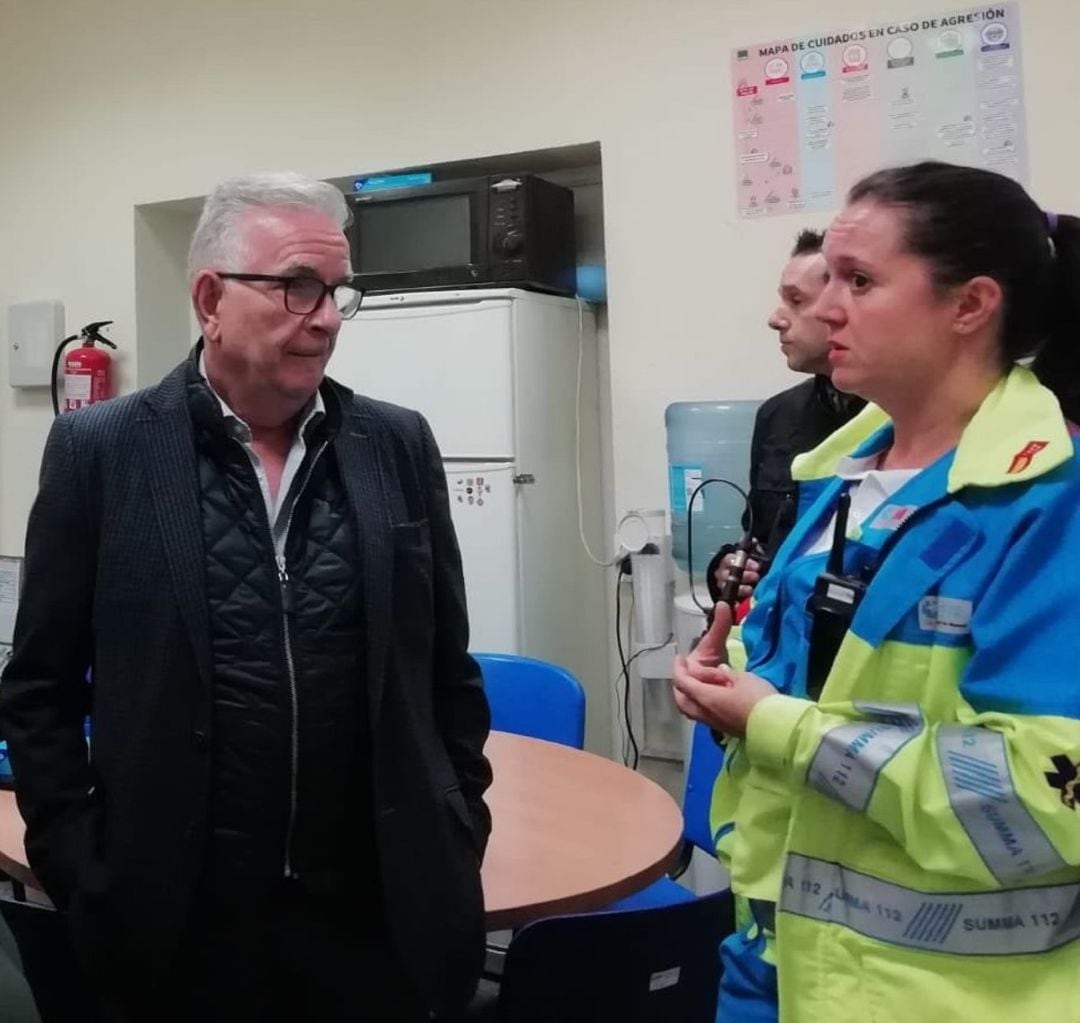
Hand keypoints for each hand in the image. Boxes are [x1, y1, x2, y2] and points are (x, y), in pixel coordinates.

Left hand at [671, 602, 776, 737]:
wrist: (776, 728)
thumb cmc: (758, 698)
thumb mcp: (743, 674)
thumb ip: (726, 663)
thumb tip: (721, 636)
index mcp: (705, 697)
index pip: (682, 681)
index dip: (678, 668)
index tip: (680, 656)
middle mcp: (705, 712)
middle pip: (682, 700)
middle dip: (680, 686)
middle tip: (684, 673)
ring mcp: (714, 723)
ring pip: (692, 710)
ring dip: (690, 697)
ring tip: (699, 685)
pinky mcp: (725, 729)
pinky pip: (704, 717)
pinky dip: (701, 705)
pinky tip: (713, 699)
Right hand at [713, 542, 763, 602]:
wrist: (732, 580)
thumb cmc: (741, 566)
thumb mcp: (744, 556)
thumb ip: (749, 549)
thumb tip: (753, 541)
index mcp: (726, 562)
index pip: (731, 560)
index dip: (744, 563)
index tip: (757, 566)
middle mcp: (721, 574)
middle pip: (729, 574)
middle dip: (744, 576)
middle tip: (756, 576)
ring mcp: (722, 586)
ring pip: (727, 587)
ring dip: (740, 589)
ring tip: (751, 590)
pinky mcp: (725, 598)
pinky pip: (728, 601)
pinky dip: (733, 604)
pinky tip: (739, 605)